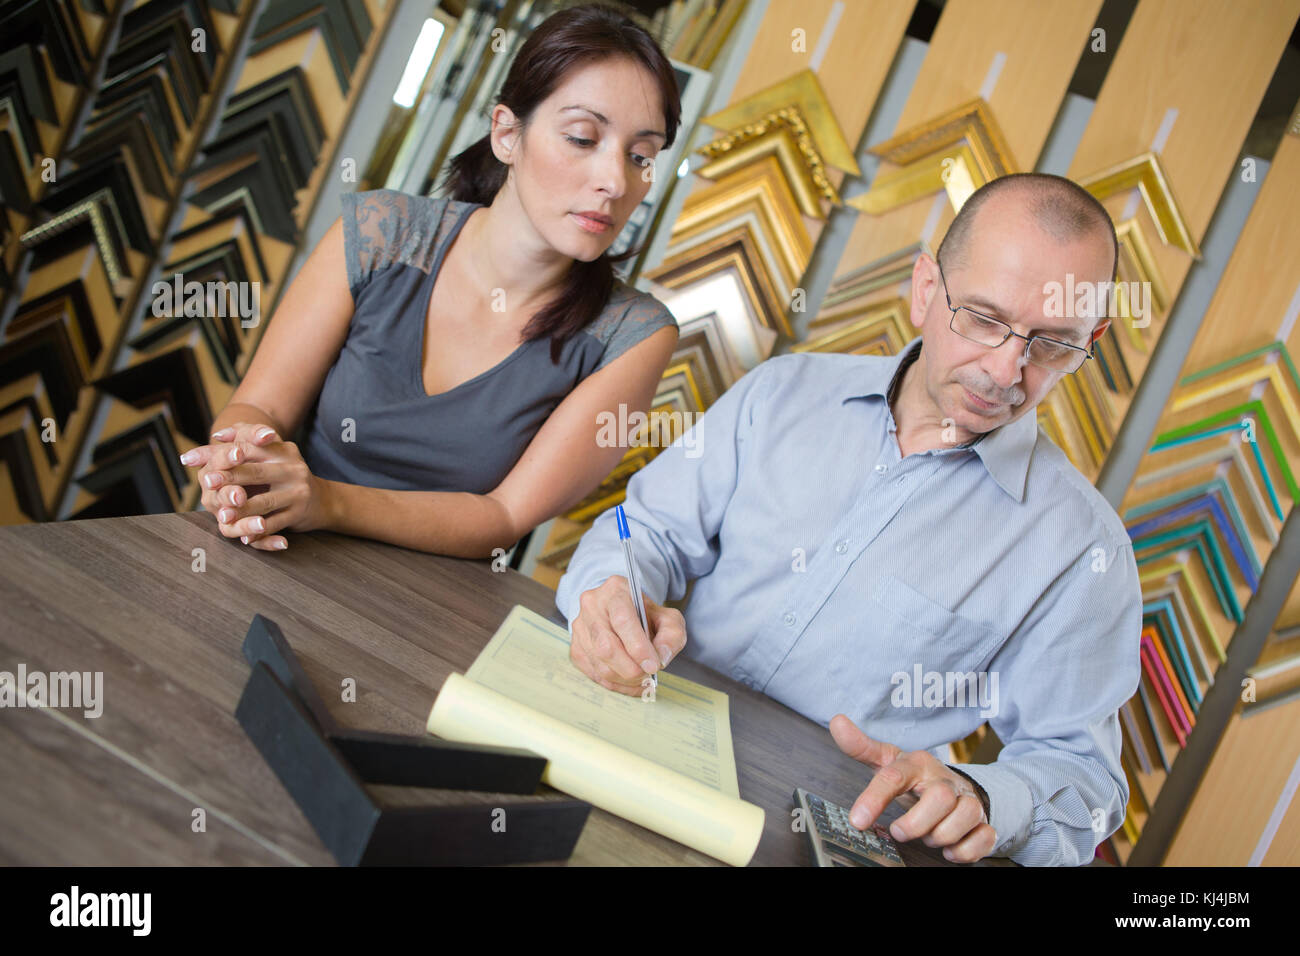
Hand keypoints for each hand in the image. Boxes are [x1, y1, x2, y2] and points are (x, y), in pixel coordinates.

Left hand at [179, 423, 325, 549]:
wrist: (322, 500)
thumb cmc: (285, 474)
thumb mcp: (270, 454)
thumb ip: (240, 441)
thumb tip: (214, 438)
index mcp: (282, 451)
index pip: (250, 448)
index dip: (227, 453)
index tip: (207, 458)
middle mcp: (292, 468)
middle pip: (256, 472)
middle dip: (230, 478)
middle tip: (208, 482)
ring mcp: (297, 491)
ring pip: (264, 501)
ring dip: (241, 510)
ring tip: (222, 515)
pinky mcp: (300, 512)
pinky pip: (275, 523)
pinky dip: (258, 531)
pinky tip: (244, 536)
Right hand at [570, 575, 685, 695]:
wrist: (621, 612)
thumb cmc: (645, 615)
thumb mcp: (667, 618)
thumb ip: (671, 635)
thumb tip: (661, 657)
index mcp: (615, 590)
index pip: (622, 620)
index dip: (638, 647)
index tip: (653, 666)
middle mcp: (592, 606)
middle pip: (606, 646)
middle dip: (631, 669)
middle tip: (649, 675)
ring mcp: (580, 627)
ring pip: (599, 664)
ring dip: (624, 679)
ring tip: (642, 679)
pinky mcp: (576, 647)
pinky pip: (594, 674)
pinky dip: (616, 684)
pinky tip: (630, 683)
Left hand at [830, 714, 996, 862]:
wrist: (954, 786)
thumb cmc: (916, 777)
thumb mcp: (888, 761)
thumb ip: (861, 747)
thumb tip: (837, 723)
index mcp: (917, 764)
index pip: (894, 777)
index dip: (874, 799)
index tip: (858, 821)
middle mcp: (945, 780)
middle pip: (940, 798)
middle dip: (917, 823)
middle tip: (900, 831)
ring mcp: (967, 800)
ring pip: (966, 817)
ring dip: (941, 836)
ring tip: (928, 836)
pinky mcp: (983, 821)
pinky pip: (984, 837)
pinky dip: (965, 850)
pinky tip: (949, 849)